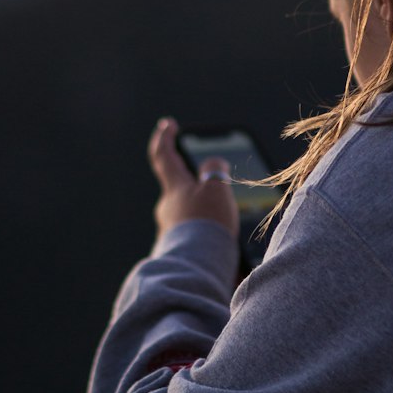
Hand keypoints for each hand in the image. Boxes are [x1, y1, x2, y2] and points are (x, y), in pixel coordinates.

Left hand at [148, 118, 239, 240]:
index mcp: (175, 188)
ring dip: (206, 210)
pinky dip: (208, 231)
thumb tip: (213, 163)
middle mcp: (168, 207)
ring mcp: (173, 229)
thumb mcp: (215, 189)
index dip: (166, 138)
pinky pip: (196, 233)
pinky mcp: (181, 249)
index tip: (168, 124)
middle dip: (195, 181)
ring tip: (228, 218)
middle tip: (214, 181)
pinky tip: (224, 239)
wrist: (197, 268)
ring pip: (190, 211)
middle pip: (179, 186)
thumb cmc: (207, 224)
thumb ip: (215, 170)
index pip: (164, 156)